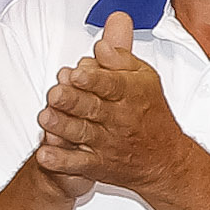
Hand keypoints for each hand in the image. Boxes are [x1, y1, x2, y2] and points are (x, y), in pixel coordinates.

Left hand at [34, 12, 195, 197]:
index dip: (94, 79)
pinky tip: (45, 155)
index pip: (111, 84)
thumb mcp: (144, 78)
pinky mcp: (98, 164)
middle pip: (93, 107)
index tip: (77, 73)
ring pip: (82, 134)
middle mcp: (117, 118)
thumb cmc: (150, 112)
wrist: (164, 160)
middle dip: (73, 100)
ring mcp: (106, 142)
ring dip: (63, 127)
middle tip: (56, 93)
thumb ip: (120, 58)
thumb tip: (100, 45)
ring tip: (46, 118)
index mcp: (129, 93)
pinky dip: (62, 162)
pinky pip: (78, 164)